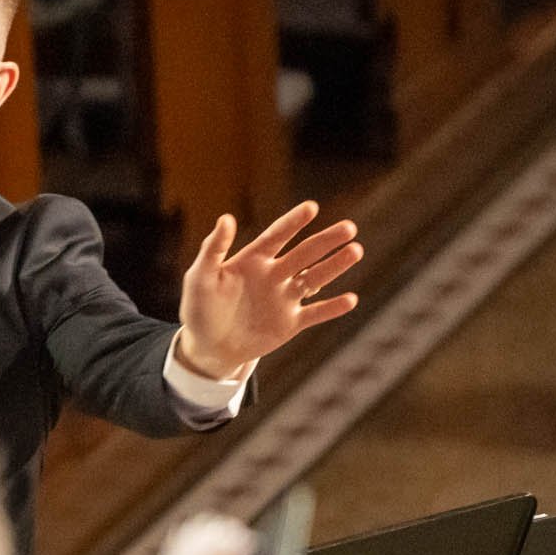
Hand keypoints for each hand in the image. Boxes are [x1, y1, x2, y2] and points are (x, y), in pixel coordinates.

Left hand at [174, 202, 361, 379]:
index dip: (293, 222)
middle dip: (326, 241)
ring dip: (335, 266)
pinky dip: (332, 307)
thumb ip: (213, 249)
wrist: (208, 347)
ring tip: (356, 251)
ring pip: (315, 278)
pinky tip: (351, 299)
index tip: (311, 207)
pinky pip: (315, 313)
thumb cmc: (199, 309)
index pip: (277, 236)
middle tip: (349, 227)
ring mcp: (284, 298)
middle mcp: (274, 275)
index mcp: (253, 260)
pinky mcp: (290, 323)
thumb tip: (226, 217)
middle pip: (305, 253)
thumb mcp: (200, 277)